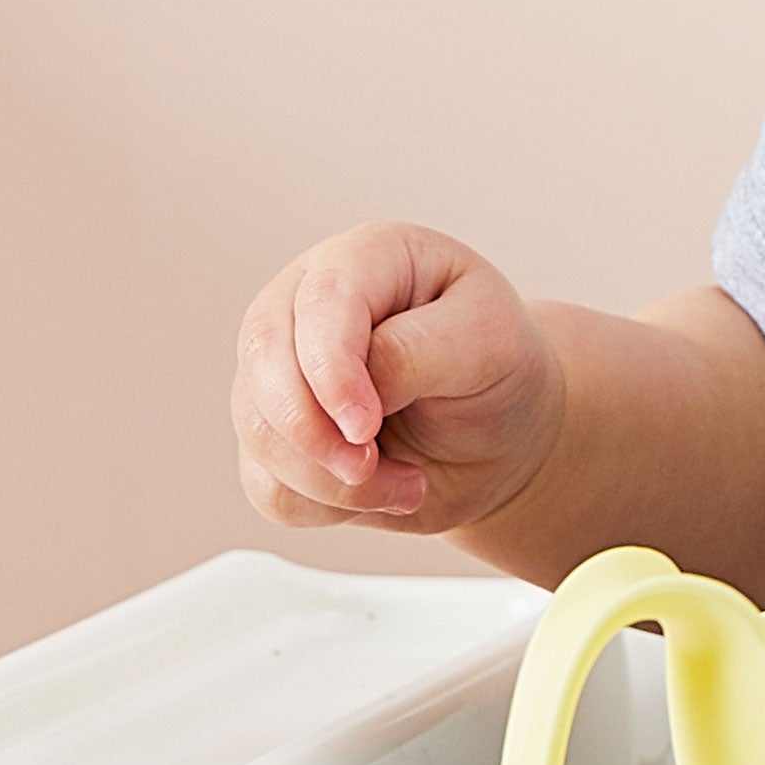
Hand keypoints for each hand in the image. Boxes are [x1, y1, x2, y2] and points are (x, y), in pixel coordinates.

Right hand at [231, 222, 565, 535]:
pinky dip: (324, 506)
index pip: (322, 302)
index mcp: (368, 257)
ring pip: (261, 431)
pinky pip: (267, 485)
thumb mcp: (486, 344)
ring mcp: (283, 371)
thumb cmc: (498, 368)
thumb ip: (414, 353)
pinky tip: (381, 490)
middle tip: (373, 465)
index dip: (332, 369)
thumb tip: (349, 393)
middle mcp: (308, 305)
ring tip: (408, 482)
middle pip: (265, 361)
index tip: (364, 426)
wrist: (504, 432)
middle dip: (314, 432)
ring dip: (331, 480)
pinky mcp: (276, 436)